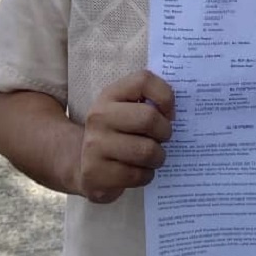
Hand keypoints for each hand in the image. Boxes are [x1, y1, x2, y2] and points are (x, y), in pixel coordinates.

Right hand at [77, 70, 174, 203]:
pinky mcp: (95, 174)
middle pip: (149, 118)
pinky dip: (146, 175)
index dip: (166, 96)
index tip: (169, 113)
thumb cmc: (118, 131)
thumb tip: (173, 112)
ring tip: (152, 156)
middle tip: (163, 138)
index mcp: (110, 94)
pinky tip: (138, 171)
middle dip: (165, 132)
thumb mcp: (128, 108)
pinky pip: (137, 175)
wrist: (83, 162)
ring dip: (158, 157)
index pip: (143, 80)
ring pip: (146, 151)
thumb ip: (151, 100)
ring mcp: (94, 145)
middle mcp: (98, 116)